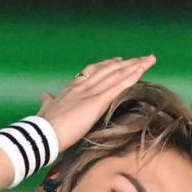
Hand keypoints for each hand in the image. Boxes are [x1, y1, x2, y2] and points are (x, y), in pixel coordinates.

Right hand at [36, 54, 156, 152]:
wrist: (42, 133)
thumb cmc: (43, 125)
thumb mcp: (46, 109)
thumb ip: (47, 101)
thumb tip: (44, 95)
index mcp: (72, 88)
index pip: (93, 71)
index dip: (107, 65)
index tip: (118, 61)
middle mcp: (83, 85)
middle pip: (109, 69)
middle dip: (127, 62)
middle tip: (142, 58)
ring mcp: (91, 92)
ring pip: (116, 74)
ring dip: (134, 65)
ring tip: (148, 60)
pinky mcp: (97, 101)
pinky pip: (118, 85)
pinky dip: (131, 76)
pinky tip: (141, 70)